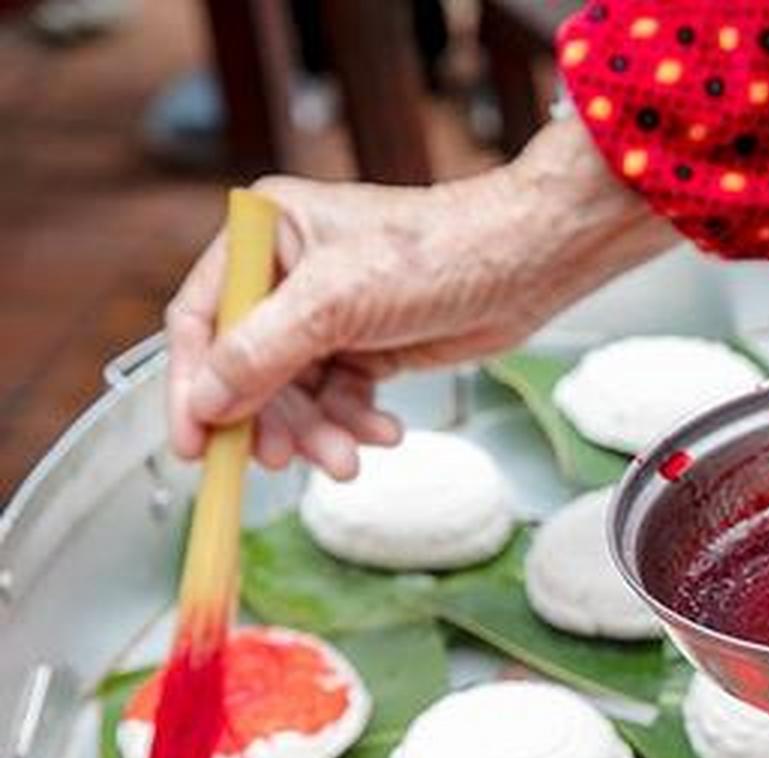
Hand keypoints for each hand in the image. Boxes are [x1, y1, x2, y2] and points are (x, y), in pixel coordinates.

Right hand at [164, 118, 674, 478]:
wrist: (529, 262)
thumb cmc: (438, 254)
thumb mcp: (335, 303)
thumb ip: (261, 354)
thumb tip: (205, 403)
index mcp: (263, 235)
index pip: (200, 320)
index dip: (191, 386)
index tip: (193, 447)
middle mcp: (289, 271)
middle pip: (248, 368)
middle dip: (272, 420)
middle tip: (285, 463)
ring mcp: (330, 312)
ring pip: (298, 393)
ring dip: (319, 433)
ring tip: (347, 461)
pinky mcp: (370, 345)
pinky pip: (341, 399)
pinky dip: (356, 424)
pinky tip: (384, 434)